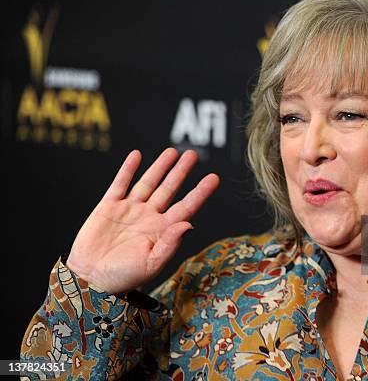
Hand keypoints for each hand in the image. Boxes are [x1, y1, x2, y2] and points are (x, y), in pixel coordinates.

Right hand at [66, 148, 219, 293]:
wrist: (91, 280)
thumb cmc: (123, 278)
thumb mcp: (151, 264)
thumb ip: (170, 244)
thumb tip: (189, 225)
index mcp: (162, 231)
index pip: (186, 207)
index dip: (200, 192)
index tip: (213, 178)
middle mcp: (148, 217)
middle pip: (169, 189)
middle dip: (181, 172)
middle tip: (193, 155)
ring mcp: (129, 210)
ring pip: (148, 183)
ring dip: (159, 167)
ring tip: (172, 152)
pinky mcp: (108, 207)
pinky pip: (120, 184)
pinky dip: (128, 169)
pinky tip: (137, 155)